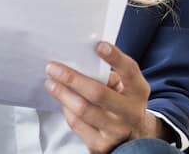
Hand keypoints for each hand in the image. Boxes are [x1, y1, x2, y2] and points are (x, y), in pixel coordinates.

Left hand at [45, 41, 164, 153]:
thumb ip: (107, 75)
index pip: (129, 72)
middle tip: (53, 68)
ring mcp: (117, 131)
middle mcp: (131, 113)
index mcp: (138, 92)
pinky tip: (63, 102)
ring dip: (62, 94)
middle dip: (71, 78)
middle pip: (98, 93)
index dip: (115, 58)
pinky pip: (77, 124)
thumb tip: (77, 63)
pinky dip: (67, 110)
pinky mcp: (101, 145)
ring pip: (83, 110)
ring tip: (51, 83)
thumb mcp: (124, 87)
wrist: (134, 137)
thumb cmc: (122, 102)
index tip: (99, 45)